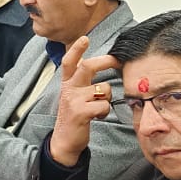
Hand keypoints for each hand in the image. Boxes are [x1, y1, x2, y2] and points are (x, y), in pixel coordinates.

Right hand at [47, 36, 119, 167]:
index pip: (68, 62)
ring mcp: (73, 100)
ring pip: (103, 89)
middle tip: (116, 60)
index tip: (84, 38)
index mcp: (67, 83)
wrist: (65, 141)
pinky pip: (103, 105)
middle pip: (87, 66)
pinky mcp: (80, 112)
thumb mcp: (73, 95)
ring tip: (99, 107)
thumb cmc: (74, 116)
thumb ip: (80, 80)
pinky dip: (105, 111)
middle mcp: (69, 88)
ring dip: (108, 98)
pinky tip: (97, 116)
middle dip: (105, 61)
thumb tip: (91, 62)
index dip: (76, 49)